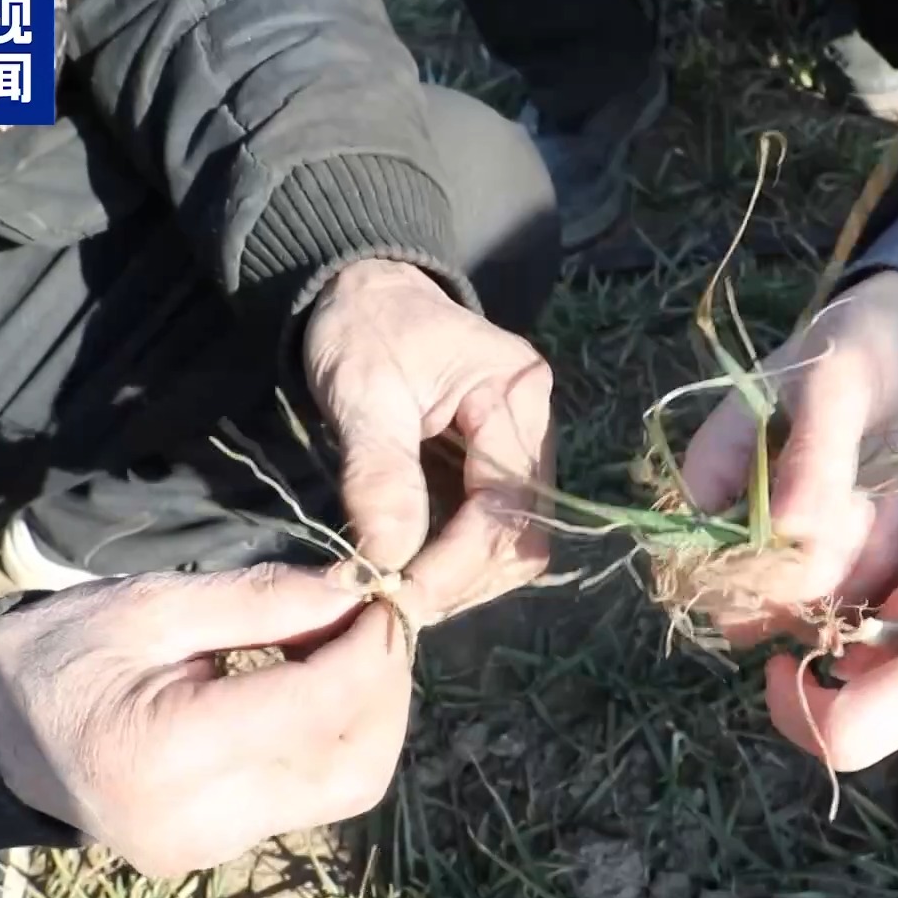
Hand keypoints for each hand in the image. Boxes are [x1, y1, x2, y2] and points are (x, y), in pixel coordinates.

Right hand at [0, 563, 412, 876]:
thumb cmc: (59, 653)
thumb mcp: (149, 604)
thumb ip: (260, 601)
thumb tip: (357, 589)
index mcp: (165, 752)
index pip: (316, 706)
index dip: (370, 650)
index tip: (386, 597)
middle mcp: (196, 819)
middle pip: (351, 763)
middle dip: (384, 686)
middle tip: (379, 620)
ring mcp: (210, 848)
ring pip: (345, 786)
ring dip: (371, 715)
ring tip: (352, 647)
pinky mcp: (219, 851)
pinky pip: (312, 795)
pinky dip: (335, 737)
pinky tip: (320, 685)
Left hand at [304, 259, 552, 622]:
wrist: (363, 291)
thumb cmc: (362, 329)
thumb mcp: (361, 391)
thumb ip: (379, 475)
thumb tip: (387, 562)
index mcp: (514, 391)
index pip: (507, 504)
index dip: (458, 561)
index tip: (398, 597)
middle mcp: (536, 423)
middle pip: (524, 533)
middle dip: (462, 579)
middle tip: (396, 607)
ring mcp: (524, 448)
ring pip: (517, 543)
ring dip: (464, 581)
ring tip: (402, 595)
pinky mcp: (500, 467)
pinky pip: (497, 532)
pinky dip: (459, 564)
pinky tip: (417, 573)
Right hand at [680, 271, 897, 639]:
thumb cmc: (863, 339)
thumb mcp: (834, 382)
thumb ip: (812, 456)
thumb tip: (788, 535)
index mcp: (723, 469)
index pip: (695, 551)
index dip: (727, 576)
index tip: (781, 555)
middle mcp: (764, 515)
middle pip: (758, 592)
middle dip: (806, 577)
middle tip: (853, 516)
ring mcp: (822, 536)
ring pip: (823, 597)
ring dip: (858, 572)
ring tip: (882, 507)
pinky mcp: (877, 544)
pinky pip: (880, 586)